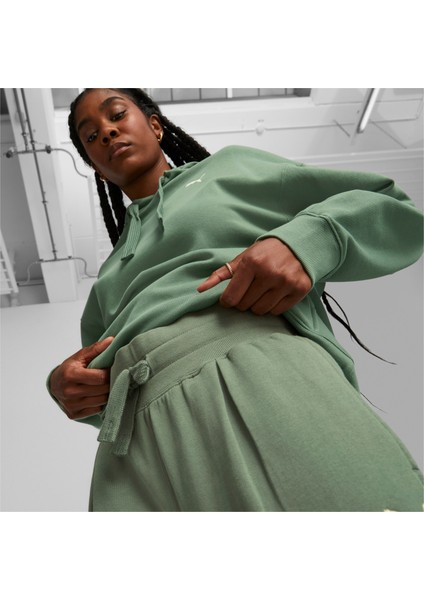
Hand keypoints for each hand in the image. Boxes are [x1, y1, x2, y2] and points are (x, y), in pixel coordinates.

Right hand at [50, 337, 113, 419]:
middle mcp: (69, 392)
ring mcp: (71, 405)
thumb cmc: (70, 368)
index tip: (112, 369)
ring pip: (101, 401)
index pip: (100, 378)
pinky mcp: (73, 414)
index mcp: (71, 375)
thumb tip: (112, 340)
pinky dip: (100, 403)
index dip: (110, 373)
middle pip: (102, 390)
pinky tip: (98, 395)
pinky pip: (96, 410)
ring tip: (106, 386)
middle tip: (112, 378)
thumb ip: (96, 348)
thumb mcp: (80, 356)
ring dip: (107, 393)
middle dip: (110, 383)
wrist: (54, 385)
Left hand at [197, 238, 311, 314]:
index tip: (230, 297)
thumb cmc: (266, 253)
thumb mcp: (242, 258)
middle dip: (243, 301)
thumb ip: (220, 274)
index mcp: (252, 263)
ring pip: (260, 311)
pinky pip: (277, 311)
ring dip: (257, 305)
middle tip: (250, 290)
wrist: (299, 245)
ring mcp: (286, 282)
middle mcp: (269, 273)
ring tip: (263, 291)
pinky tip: (275, 293)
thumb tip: (200, 290)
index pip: (231, 297)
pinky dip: (273, 306)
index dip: (227, 301)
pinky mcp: (299, 289)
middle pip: (245, 306)